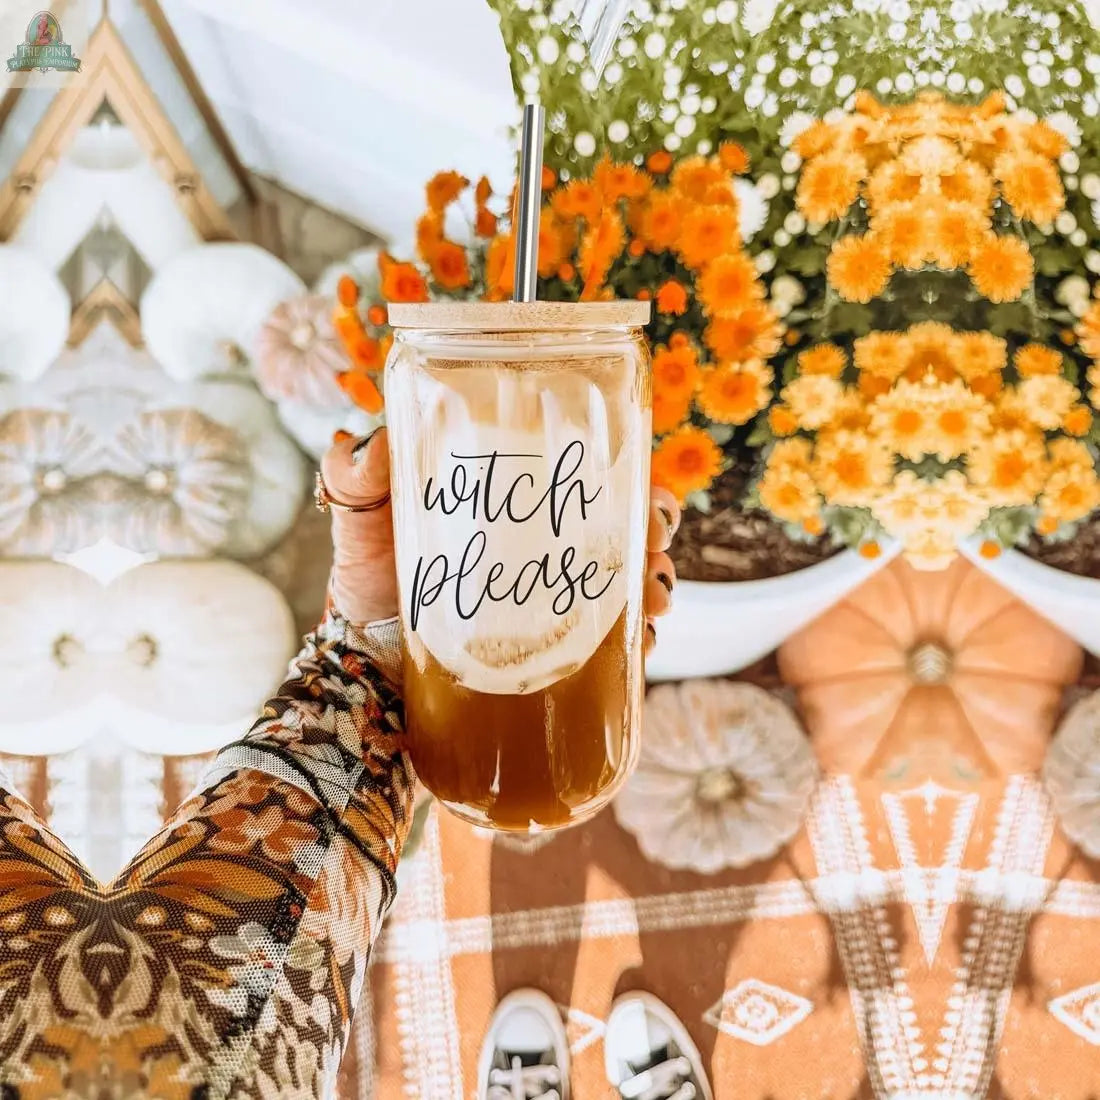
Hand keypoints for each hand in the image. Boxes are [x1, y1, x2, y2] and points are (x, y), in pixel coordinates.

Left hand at [323, 429, 680, 643]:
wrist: (367, 666)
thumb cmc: (370, 584)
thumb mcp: (364, 524)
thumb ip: (356, 481)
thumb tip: (360, 442)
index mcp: (514, 507)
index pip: (583, 475)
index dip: (626, 473)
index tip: (642, 484)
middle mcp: (543, 550)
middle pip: (622, 525)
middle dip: (656, 527)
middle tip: (654, 541)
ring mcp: (554, 602)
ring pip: (629, 582)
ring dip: (657, 584)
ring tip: (653, 601)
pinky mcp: (554, 654)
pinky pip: (612, 647)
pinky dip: (637, 643)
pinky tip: (641, 645)